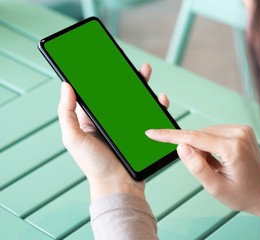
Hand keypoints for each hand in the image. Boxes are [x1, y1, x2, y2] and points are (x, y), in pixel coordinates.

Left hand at [58, 63, 168, 201]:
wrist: (118, 185)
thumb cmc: (94, 164)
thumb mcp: (74, 138)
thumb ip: (66, 113)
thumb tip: (65, 86)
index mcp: (92, 119)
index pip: (97, 94)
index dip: (100, 78)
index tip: (105, 63)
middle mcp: (110, 121)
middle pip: (119, 94)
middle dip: (126, 78)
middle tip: (131, 66)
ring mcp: (127, 126)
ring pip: (136, 101)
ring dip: (142, 87)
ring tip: (146, 73)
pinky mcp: (141, 132)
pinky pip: (150, 115)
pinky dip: (155, 105)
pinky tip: (159, 98)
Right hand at [145, 125, 259, 218]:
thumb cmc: (243, 194)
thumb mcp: (215, 188)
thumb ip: (197, 167)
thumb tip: (181, 147)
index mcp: (232, 148)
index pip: (194, 138)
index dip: (170, 136)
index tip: (153, 132)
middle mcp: (239, 133)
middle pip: (200, 135)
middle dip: (195, 150)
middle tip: (208, 169)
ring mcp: (242, 129)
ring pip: (206, 132)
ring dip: (203, 147)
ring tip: (217, 165)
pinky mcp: (242, 129)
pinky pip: (216, 132)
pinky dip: (211, 144)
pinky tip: (220, 157)